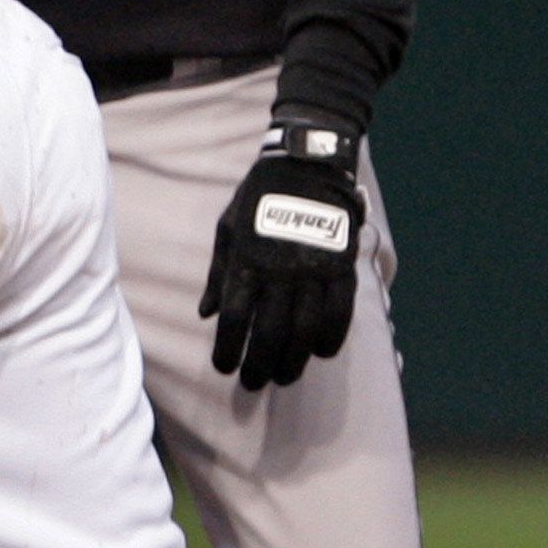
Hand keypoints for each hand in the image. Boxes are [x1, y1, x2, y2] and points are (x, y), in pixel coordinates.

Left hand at [200, 120, 365, 390]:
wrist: (307, 164)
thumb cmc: (258, 196)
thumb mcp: (228, 229)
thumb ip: (219, 275)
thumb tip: (205, 315)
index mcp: (248, 262)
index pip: (235, 320)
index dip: (228, 350)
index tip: (224, 368)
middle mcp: (281, 273)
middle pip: (270, 334)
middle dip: (260, 365)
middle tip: (254, 384)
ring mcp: (315, 271)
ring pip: (306, 331)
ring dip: (294, 361)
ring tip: (285, 376)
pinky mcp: (342, 268)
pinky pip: (340, 313)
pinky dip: (332, 338)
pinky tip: (322, 353)